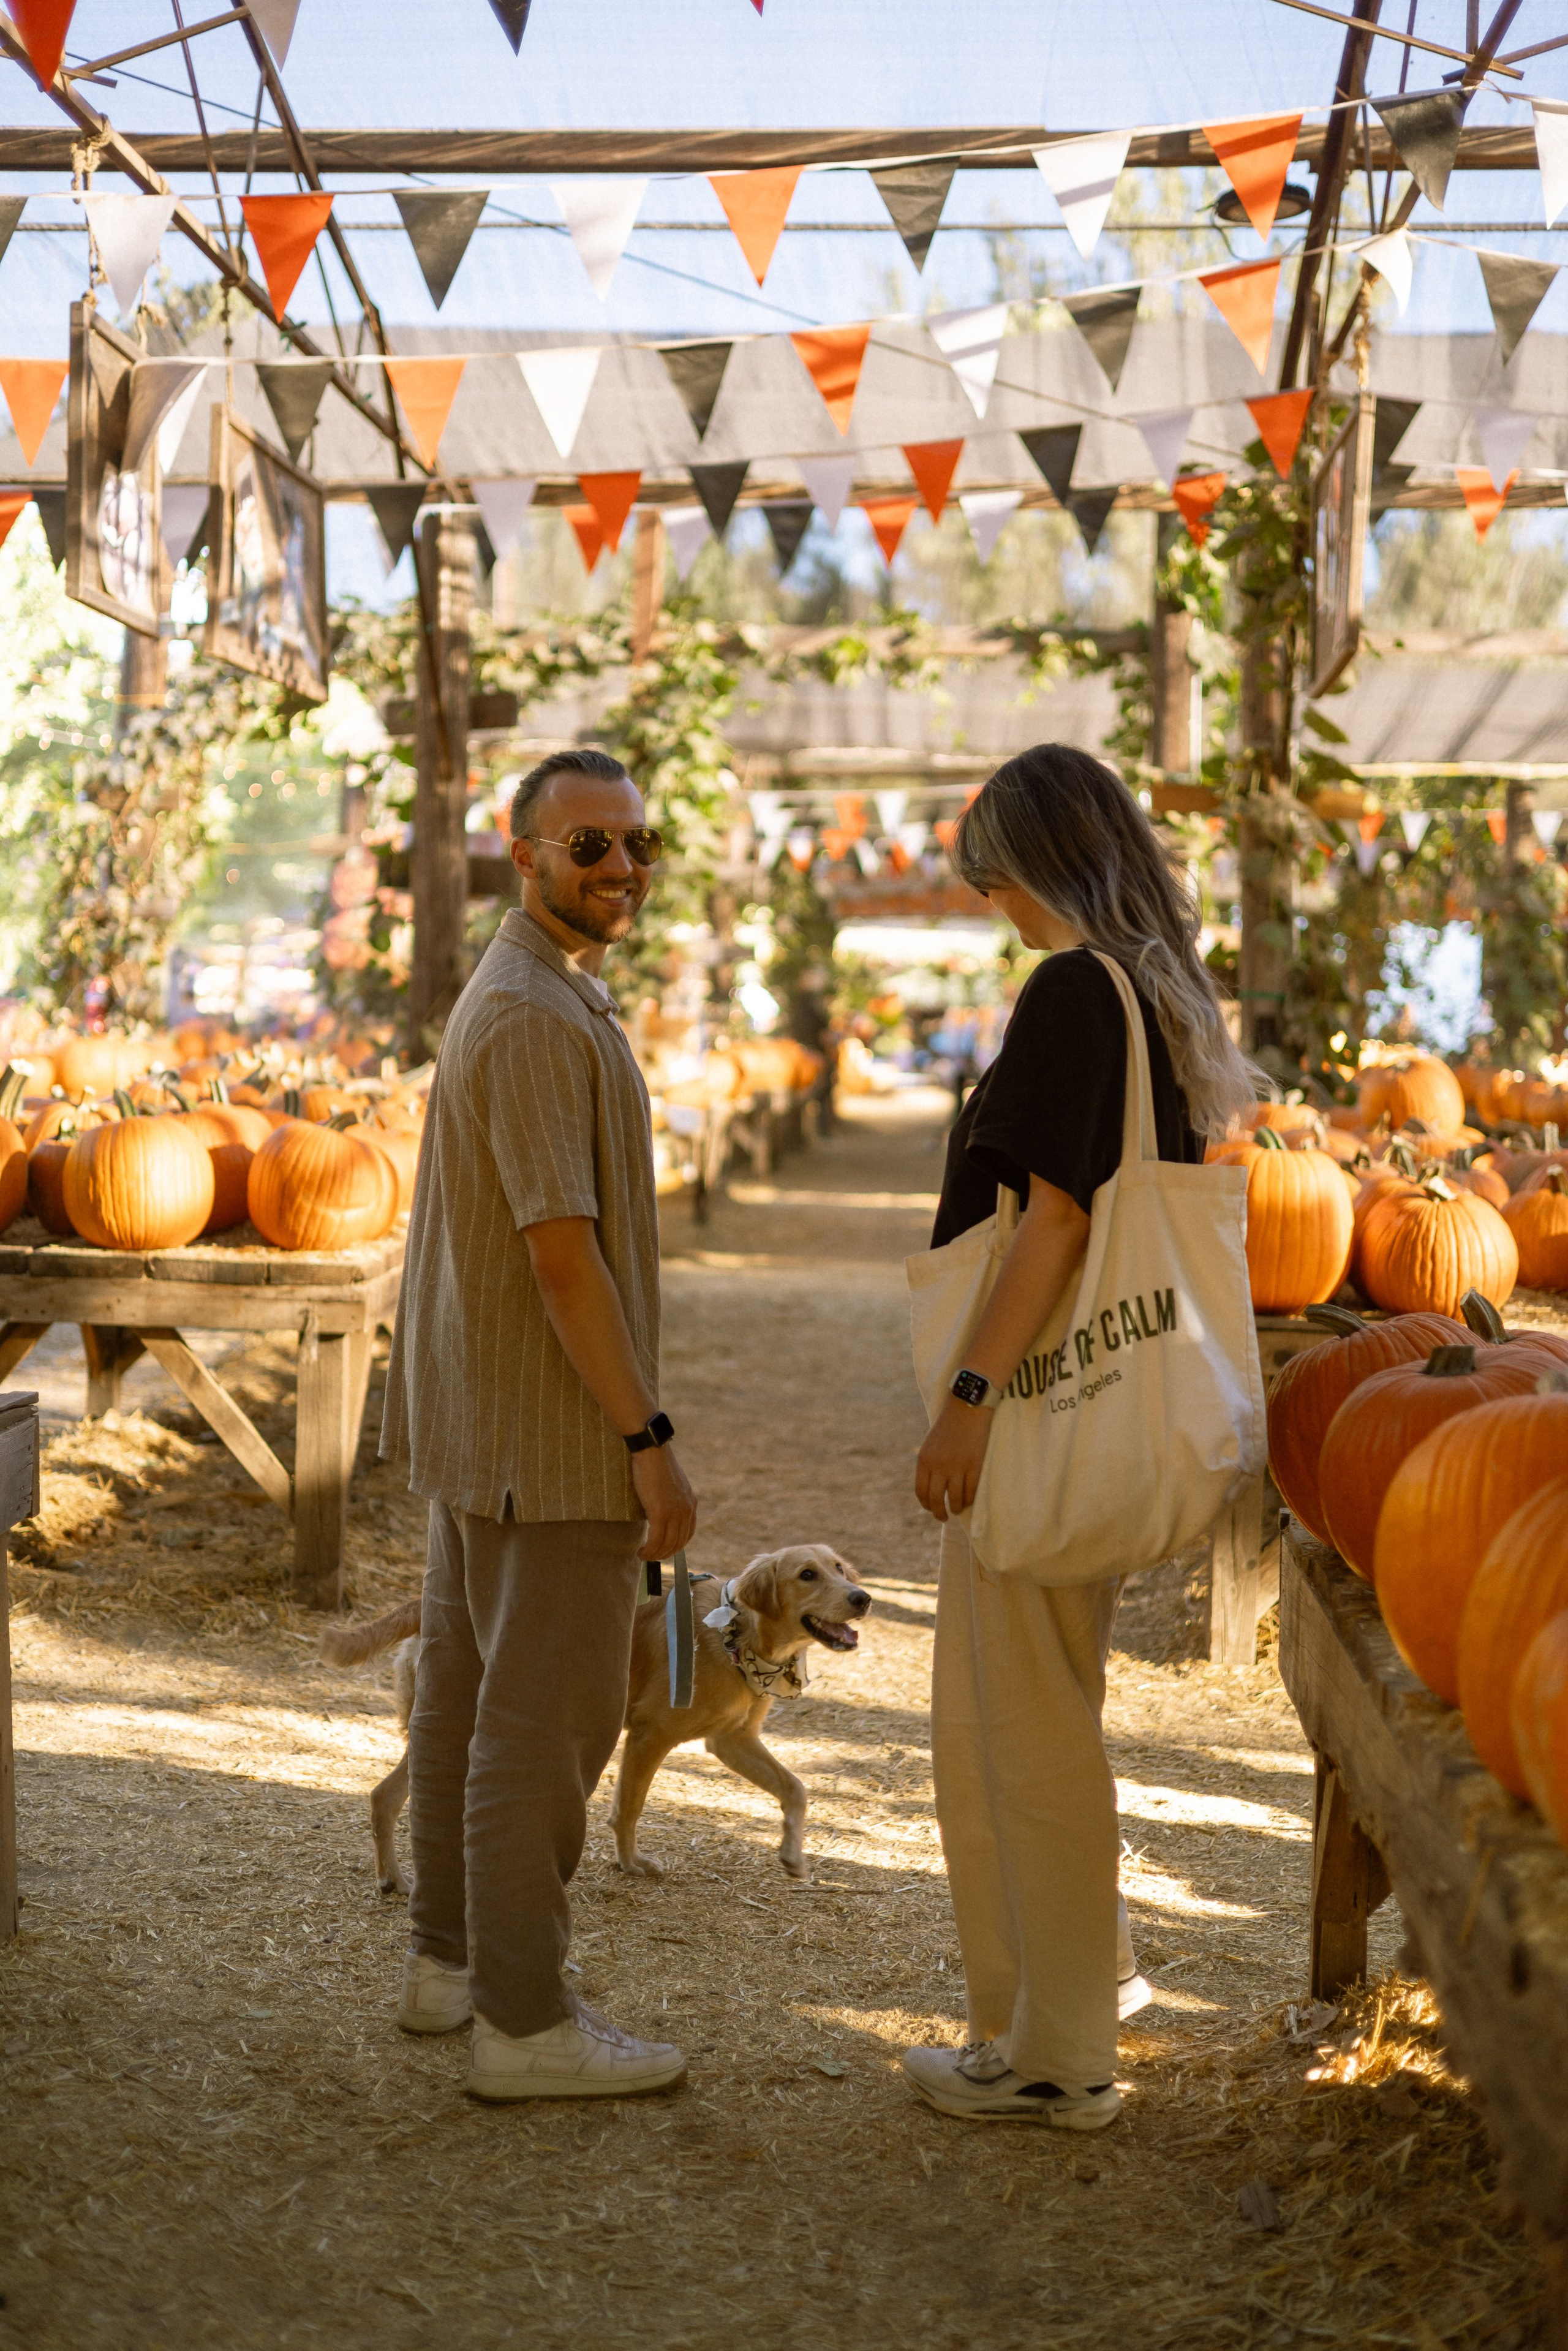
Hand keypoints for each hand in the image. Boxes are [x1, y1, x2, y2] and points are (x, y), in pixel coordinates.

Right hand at [632, 1442, 696, 1561]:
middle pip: (678, 1542)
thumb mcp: (671, 1484)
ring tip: (643, 1556)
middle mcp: (686, 1510)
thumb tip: (662, 1512)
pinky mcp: (660, 1513)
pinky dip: (649, 1550)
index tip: (664, 1549)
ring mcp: (675, 1513)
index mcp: (691, 1503)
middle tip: (651, 1556)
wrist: (651, 1451)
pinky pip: (655, 1540)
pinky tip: (641, 1552)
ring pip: (667, 1544)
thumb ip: (672, 1499)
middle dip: (664, 1553)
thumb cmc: (656, 1463)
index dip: (676, 1545)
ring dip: (655, 1554)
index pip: (688, 1533)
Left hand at [915, 1397, 993, 1521]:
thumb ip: (930, 1464)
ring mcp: (957, 1467)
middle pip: (936, 1499)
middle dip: (939, 1513)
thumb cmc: (949, 1425)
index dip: (925, 1504)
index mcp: (924, 1460)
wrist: (967, 1407)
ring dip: (956, 1508)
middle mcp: (939, 1466)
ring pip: (955, 1499)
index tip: (931, 1509)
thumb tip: (932, 1488)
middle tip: (943, 1518)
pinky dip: (969, 1499)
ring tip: (957, 1509)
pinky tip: (969, 1500)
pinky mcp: (975, 1466)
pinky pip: (971, 1491)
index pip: (921, 1491)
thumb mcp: (931, 1444)